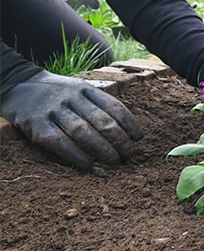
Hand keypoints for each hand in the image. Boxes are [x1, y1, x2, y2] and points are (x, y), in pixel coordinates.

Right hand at [1, 71, 142, 168]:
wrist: (18, 85)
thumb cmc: (58, 93)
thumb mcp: (80, 89)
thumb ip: (99, 105)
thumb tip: (125, 131)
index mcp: (86, 88)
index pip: (114, 106)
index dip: (129, 124)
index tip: (138, 139)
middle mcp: (71, 97)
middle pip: (102, 121)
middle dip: (119, 140)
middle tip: (129, 155)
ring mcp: (53, 110)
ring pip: (83, 132)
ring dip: (102, 149)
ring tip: (114, 161)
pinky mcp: (36, 125)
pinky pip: (59, 142)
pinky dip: (75, 155)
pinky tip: (88, 164)